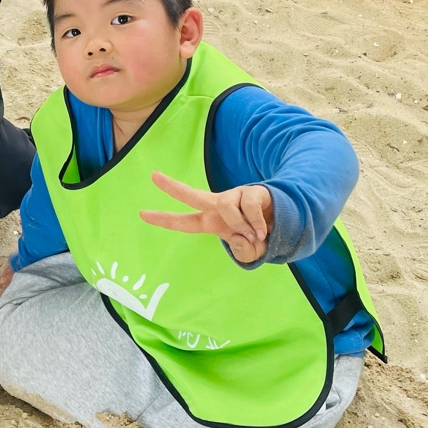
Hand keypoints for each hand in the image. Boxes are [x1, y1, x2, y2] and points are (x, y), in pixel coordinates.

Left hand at [139, 171, 271, 263]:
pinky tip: (264, 230)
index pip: (184, 222)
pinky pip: (249, 206)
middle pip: (191, 194)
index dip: (163, 220)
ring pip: (226, 206)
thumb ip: (243, 251)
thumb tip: (240, 238)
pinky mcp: (252, 191)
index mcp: (211, 222)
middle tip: (153, 176)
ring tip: (254, 235)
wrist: (285, 224)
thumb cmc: (259, 237)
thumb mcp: (250, 252)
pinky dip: (256, 223)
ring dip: (241, 225)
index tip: (141, 215)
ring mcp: (234, 196)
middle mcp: (218, 206)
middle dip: (172, 186)